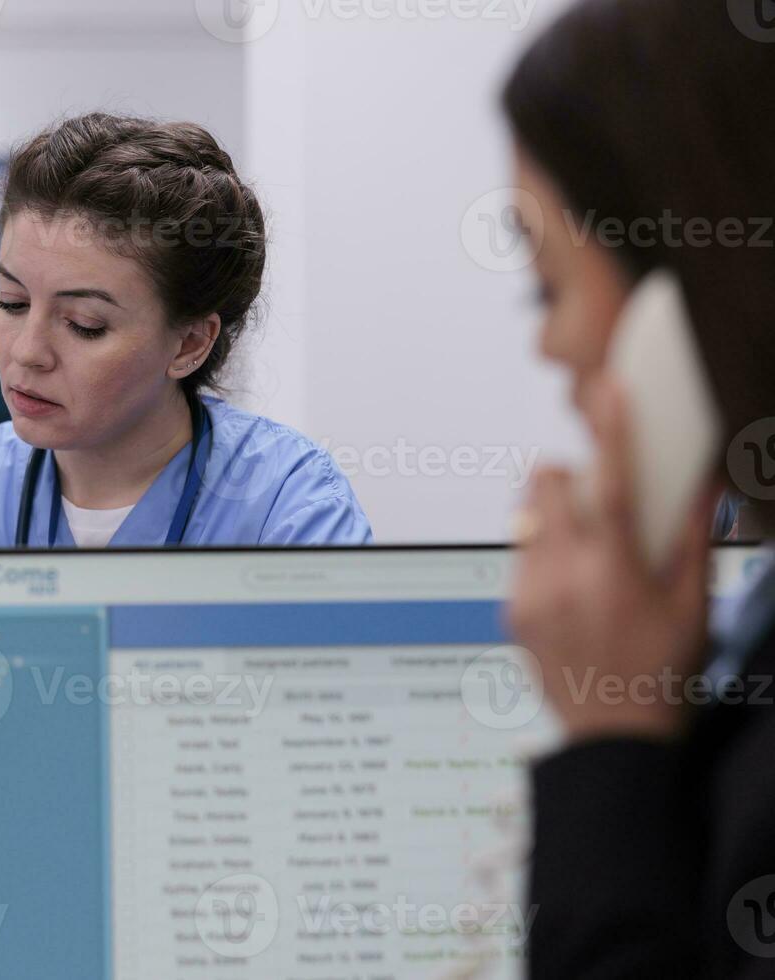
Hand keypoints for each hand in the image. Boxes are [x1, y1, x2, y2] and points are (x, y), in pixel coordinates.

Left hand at [507, 375, 718, 741]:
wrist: (614, 737)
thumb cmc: (662, 671)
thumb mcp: (694, 606)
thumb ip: (696, 538)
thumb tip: (706, 482)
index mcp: (617, 574)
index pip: (613, 486)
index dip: (610, 431)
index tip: (607, 391)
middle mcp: (565, 580)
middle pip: (545, 484)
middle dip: (568, 474)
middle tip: (595, 493)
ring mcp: (531, 596)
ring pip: (528, 517)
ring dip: (554, 516)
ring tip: (587, 552)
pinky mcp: (511, 612)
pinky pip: (520, 557)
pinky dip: (543, 554)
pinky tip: (572, 588)